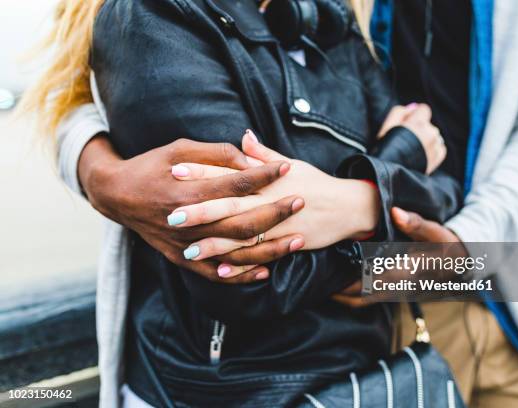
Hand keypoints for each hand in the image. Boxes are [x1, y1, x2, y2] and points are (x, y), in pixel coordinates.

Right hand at [78, 136, 303, 282]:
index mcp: (188, 190)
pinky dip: (241, 275)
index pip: (236, 184)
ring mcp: (185, 244)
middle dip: (275, 212)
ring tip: (297, 241)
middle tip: (300, 202)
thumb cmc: (151, 166)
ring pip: (235, 252)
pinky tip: (265, 271)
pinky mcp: (181, 259)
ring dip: (269, 249)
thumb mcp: (179, 149)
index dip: (264, 175)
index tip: (287, 168)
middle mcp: (189, 221)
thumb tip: (251, 160)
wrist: (117, 195)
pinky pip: (216, 273)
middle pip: (241, 221)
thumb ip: (216, 154)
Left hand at [168, 130, 380, 274]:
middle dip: (201, 211)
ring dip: (216, 244)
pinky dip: (241, 266)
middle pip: (231, 207)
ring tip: (188, 249)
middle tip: (172, 215)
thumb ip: (263, 154)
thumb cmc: (316, 182)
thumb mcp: (292, 164)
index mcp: (268, 179)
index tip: (176, 170)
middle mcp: (271, 202)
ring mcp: (280, 226)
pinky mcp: (288, 244)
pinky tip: (220, 271)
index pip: (229, 173)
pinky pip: (260, 257)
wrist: (347, 207)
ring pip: (243, 236)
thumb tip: (243, 136)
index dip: (203, 173)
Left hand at [333, 207, 464, 307]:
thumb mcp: (436, 232)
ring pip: (367, 300)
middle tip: (320, 281)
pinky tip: (342, 286)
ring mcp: (399, 292)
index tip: (334, 272)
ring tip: (326, 286)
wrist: (462, 264)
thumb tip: (395, 212)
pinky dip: (356, 295)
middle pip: (366, 294)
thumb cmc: (446, 245)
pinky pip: (372, 298)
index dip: (354, 279)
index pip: (376, 278)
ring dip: (347, 296)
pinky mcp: (396, 293)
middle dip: (343, 291)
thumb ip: (416, 223)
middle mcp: (402, 286)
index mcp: (409, 271)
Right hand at [377, 104, 446, 173]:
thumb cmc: (385, 149)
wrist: (390, 174)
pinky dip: (432, 149)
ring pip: (434, 136)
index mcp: (418, 123)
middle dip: (419, 128)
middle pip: (428, 124)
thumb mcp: (386, 126)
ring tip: (412, 150)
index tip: (407, 123)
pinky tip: (421, 155)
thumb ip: (399, 112)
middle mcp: (430, 133)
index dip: (414, 115)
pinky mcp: (437, 158)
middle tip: (405, 140)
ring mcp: (435, 146)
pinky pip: (440, 148)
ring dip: (425, 139)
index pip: (424, 109)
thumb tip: (413, 107)